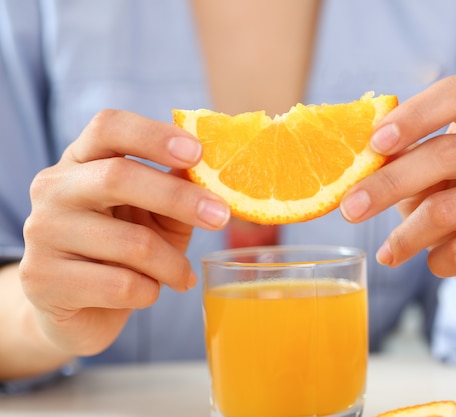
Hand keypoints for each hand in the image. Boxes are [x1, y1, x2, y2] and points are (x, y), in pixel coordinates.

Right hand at [19, 110, 229, 355]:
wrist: (81, 310)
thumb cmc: (126, 252)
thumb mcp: (157, 214)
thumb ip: (178, 187)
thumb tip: (215, 164)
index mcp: (81, 160)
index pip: (108, 126)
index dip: (154, 135)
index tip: (198, 152)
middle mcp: (53, 188)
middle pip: (118, 177)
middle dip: (179, 197)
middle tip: (221, 217)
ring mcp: (42, 233)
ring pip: (131, 242)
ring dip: (173, 264)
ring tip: (184, 276)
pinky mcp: (44, 280)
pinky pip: (121, 285)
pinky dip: (151, 292)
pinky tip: (149, 293)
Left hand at [340, 75, 455, 324]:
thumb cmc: (453, 204)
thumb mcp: (423, 177)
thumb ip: (398, 161)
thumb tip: (352, 159)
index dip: (416, 114)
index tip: (376, 143)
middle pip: (448, 154)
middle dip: (389, 183)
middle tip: (349, 209)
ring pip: (450, 209)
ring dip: (406, 235)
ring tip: (388, 252)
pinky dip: (438, 261)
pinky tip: (433, 262)